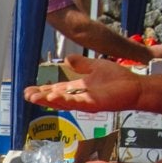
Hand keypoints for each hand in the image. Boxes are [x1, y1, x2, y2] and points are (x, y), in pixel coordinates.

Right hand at [23, 55, 141, 112]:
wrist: (135, 87)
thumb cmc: (118, 79)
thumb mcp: (95, 66)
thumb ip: (81, 64)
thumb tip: (67, 58)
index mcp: (77, 88)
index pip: (56, 89)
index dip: (43, 90)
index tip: (29, 89)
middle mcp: (78, 96)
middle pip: (55, 97)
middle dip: (40, 97)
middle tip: (26, 96)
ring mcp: (84, 101)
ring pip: (61, 102)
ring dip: (47, 100)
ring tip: (33, 98)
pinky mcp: (92, 104)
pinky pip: (75, 103)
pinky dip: (63, 101)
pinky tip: (52, 99)